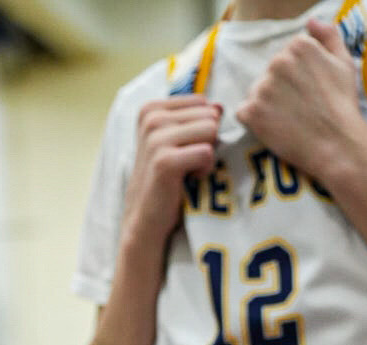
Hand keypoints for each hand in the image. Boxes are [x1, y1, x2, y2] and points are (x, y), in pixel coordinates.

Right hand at [123, 96, 221, 242]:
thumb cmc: (165, 181)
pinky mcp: (165, 161)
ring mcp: (156, 139)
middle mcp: (151, 118)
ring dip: (206, 155)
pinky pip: (207, 153)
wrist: (145, 219)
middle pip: (209, 115)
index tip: (183, 150)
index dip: (201, 129)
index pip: (202, 103)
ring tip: (186, 171)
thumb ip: (197, 119)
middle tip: (186, 163)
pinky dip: (204, 170)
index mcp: (151, 109)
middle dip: (206, 141)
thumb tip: (220, 106)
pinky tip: (188, 180)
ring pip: (211, 130)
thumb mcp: (177, 142)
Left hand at [237, 19, 366, 185]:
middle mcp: (278, 62)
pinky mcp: (252, 112)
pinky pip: (244, 113)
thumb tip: (311, 22)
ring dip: (266, 106)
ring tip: (288, 120)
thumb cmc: (343, 105)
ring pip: (256, 93)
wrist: (337, 144)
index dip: (297, 78)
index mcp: (299, 46)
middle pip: (270, 74)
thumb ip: (329, 36)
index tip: (308, 93)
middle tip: (299, 109)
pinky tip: (273, 129)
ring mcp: (263, 87)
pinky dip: (254, 122)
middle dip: (280, 90)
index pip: (286, 57)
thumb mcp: (344, 63)